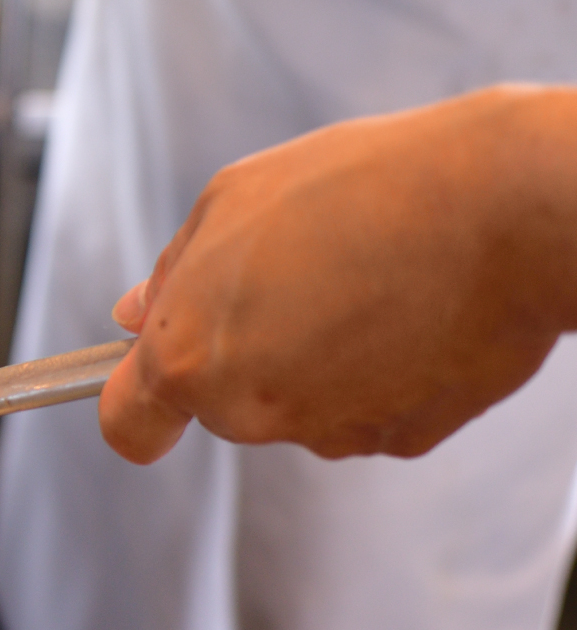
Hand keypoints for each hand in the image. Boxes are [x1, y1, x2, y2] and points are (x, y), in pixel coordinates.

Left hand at [99, 87, 576, 463]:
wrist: (500, 208)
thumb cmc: (362, 189)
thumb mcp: (230, 200)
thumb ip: (171, 271)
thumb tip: (133, 312)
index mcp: (191, 356)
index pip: (129, 427)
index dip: (138, 407)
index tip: (154, 384)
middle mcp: (251, 411)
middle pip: (221, 403)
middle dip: (241, 350)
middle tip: (296, 274)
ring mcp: (330, 432)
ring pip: (295, 405)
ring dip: (312, 357)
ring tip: (361, 279)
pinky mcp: (403, 440)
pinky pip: (366, 410)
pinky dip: (378, 372)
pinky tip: (406, 310)